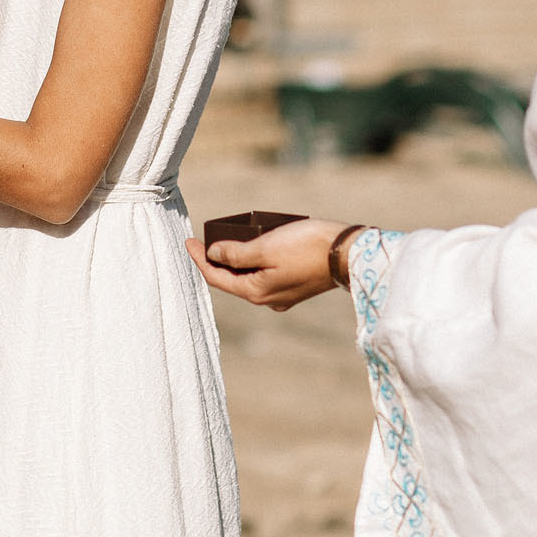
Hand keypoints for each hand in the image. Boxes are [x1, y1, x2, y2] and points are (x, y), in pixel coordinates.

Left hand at [186, 216, 356, 311]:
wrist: (348, 254)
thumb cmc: (307, 247)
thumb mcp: (265, 247)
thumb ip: (235, 254)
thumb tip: (213, 255)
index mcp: (256, 292)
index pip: (217, 277)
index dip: (199, 258)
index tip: (188, 241)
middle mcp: (267, 298)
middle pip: (232, 279)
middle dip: (216, 259)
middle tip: (204, 238)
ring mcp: (283, 294)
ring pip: (250, 276)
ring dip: (237, 259)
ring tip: (229, 238)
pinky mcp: (297, 285)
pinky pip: (267, 273)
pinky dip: (256, 260)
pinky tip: (258, 244)